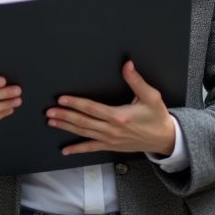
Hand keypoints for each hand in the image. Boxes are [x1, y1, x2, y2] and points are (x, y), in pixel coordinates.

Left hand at [46, 61, 175, 155]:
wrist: (165, 138)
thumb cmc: (157, 117)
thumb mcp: (151, 96)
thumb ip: (136, 81)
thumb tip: (127, 64)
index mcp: (119, 116)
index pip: (92, 108)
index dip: (75, 103)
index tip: (62, 99)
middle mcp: (112, 130)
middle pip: (83, 121)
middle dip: (65, 115)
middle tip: (49, 111)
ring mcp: (110, 140)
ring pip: (84, 133)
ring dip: (66, 127)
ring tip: (52, 121)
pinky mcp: (111, 146)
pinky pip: (91, 148)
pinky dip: (77, 149)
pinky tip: (65, 150)